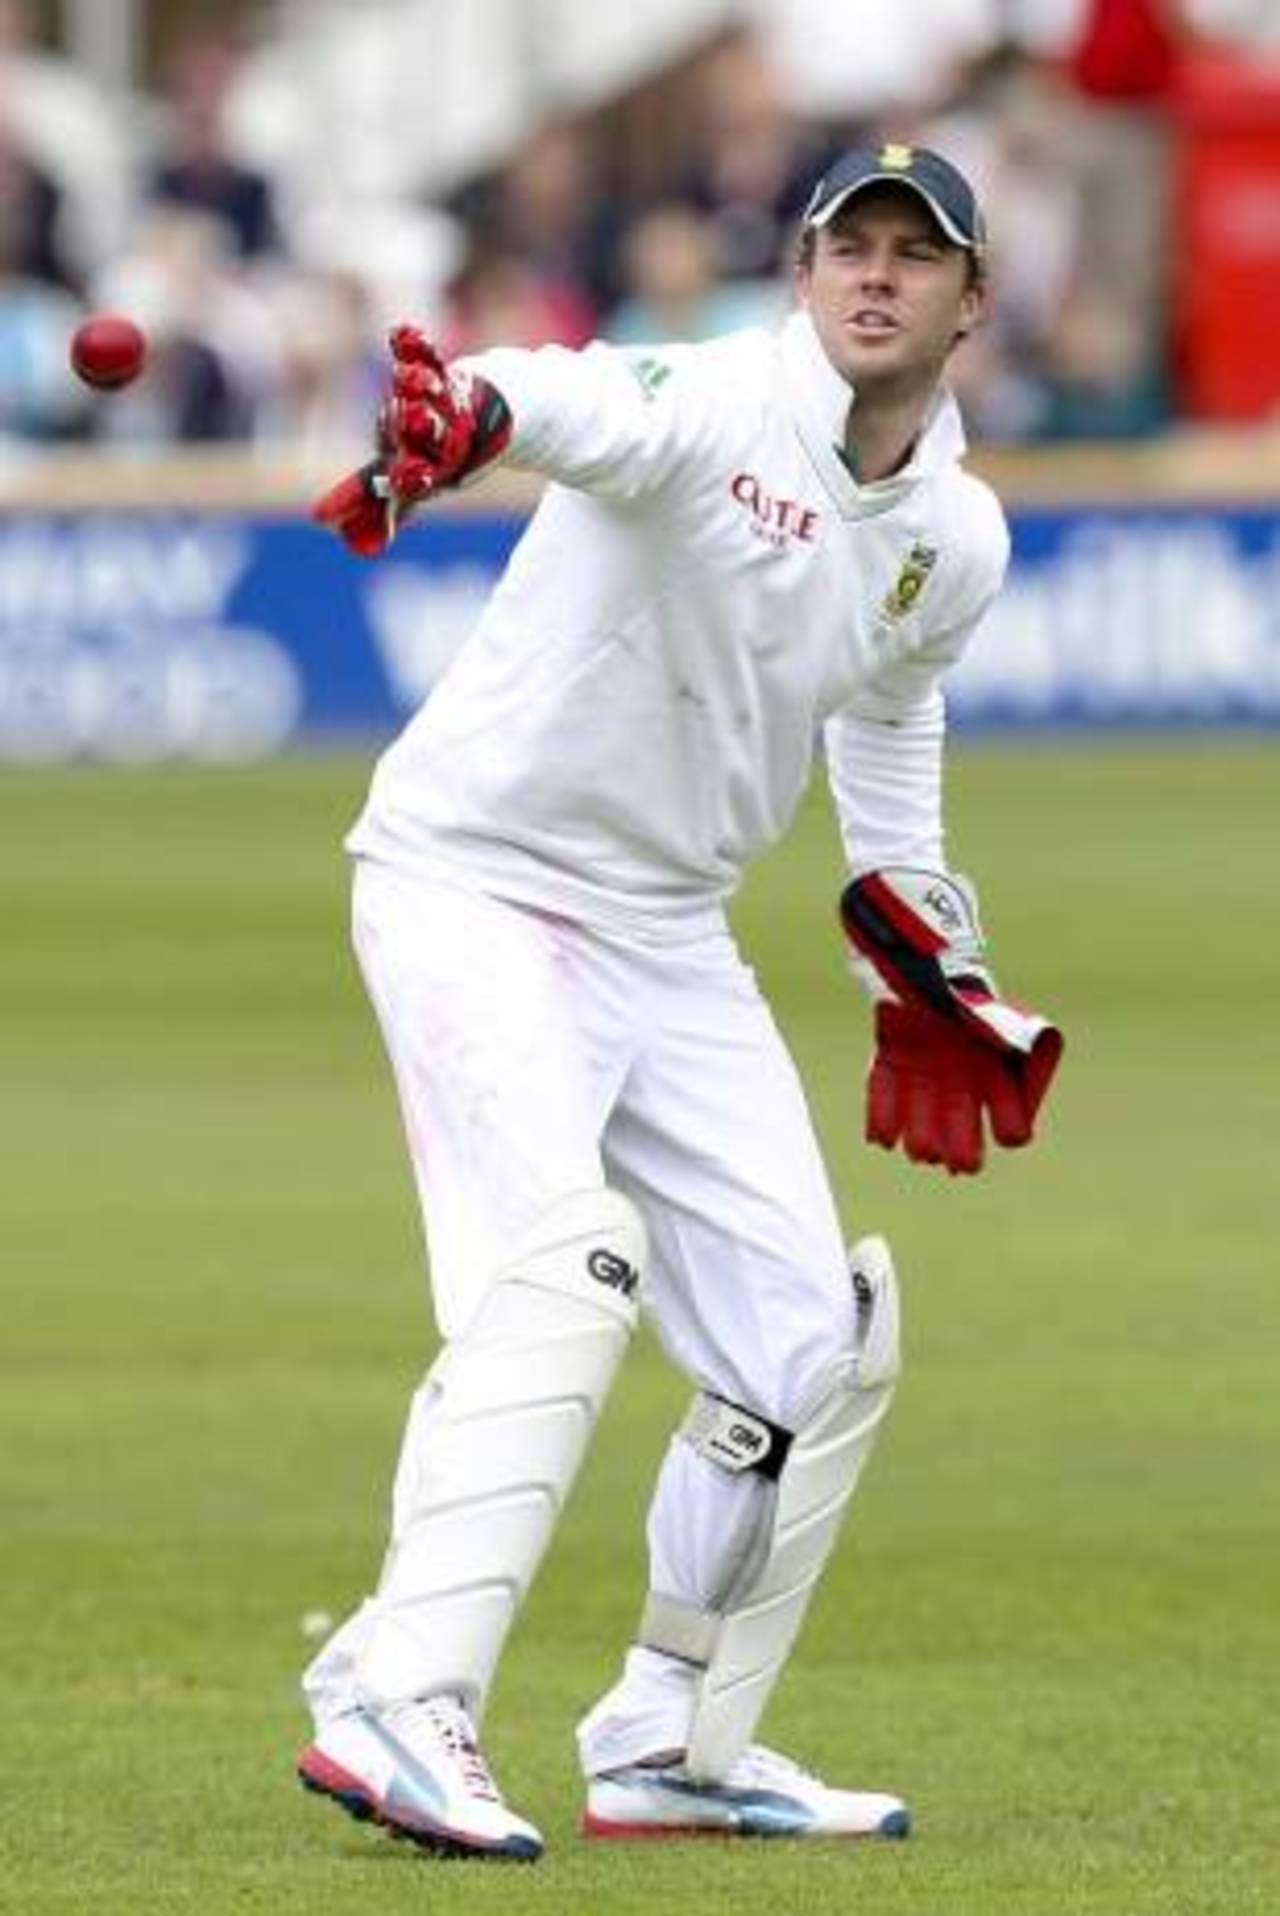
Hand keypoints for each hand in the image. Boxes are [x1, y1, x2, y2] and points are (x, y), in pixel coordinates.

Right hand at [313, 326, 511, 557]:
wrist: (482, 422)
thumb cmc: (430, 458)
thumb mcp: (402, 481)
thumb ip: (368, 505)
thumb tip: (323, 523)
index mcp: (427, 469)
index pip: (413, 478)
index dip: (405, 481)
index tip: (402, 481)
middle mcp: (438, 437)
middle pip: (427, 432)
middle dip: (417, 426)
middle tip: (414, 418)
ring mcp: (442, 403)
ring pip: (431, 394)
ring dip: (419, 384)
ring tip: (407, 376)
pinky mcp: (441, 372)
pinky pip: (428, 358)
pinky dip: (415, 346)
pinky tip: (402, 334)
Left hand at [866, 994, 1061, 1175]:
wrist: (928, 966)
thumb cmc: (971, 996)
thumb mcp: (1001, 1017)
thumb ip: (1013, 1038)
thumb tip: (1017, 1055)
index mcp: (997, 1079)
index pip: (1012, 1126)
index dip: (1011, 1131)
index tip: (1007, 1129)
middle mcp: (961, 1089)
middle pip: (964, 1141)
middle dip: (963, 1155)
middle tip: (959, 1164)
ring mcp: (925, 1082)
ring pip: (922, 1131)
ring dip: (922, 1143)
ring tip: (920, 1148)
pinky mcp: (892, 1067)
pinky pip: (883, 1101)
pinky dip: (882, 1122)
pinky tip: (883, 1138)